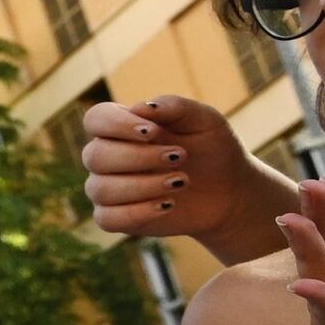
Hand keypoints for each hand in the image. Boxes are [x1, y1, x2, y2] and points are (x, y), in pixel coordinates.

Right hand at [83, 94, 284, 258]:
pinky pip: (106, 218)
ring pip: (100, 188)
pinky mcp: (116, 217)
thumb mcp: (204, 120)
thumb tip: (139, 107)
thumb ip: (174, 107)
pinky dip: (136, 212)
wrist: (230, 191)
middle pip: (94, 155)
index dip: (116, 125)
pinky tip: (167, 205)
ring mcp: (109, 188)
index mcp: (123, 127)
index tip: (152, 132)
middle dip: (138, 157)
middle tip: (180, 157)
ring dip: (141, 186)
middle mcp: (108, 157)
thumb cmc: (213, 149)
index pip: (96, 119)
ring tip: (181, 182)